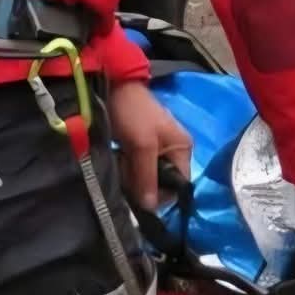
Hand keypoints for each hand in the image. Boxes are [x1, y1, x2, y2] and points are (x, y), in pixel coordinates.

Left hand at [108, 81, 192, 212]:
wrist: (112, 86)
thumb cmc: (133, 113)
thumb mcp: (142, 145)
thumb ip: (147, 176)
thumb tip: (151, 208)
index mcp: (182, 149)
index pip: (179, 184)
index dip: (162, 195)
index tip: (142, 197)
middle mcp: (172, 152)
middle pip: (161, 183)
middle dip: (142, 184)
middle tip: (126, 174)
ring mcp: (154, 150)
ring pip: (145, 177)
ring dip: (131, 177)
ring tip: (119, 164)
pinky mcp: (138, 148)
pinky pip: (135, 169)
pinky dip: (125, 169)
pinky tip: (116, 160)